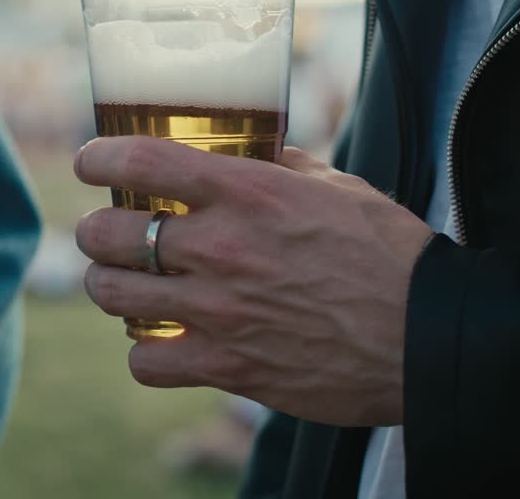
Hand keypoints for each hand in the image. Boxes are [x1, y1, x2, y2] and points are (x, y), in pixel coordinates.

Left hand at [74, 137, 433, 426]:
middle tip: (108, 233)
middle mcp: (222, 248)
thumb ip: (284, 167)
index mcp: (249, 193)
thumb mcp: (340, 187)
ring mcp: (218, 311)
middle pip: (106, 233)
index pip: (141, 161)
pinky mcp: (227, 367)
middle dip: (95, 230)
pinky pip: (145, 363)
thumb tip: (255, 151)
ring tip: (122, 283)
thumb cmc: (391, 257)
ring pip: (110, 295)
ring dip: (107, 285)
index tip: (90, 163)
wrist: (429, 337)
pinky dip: (146, 354)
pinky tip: (163, 342)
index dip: (98, 158)